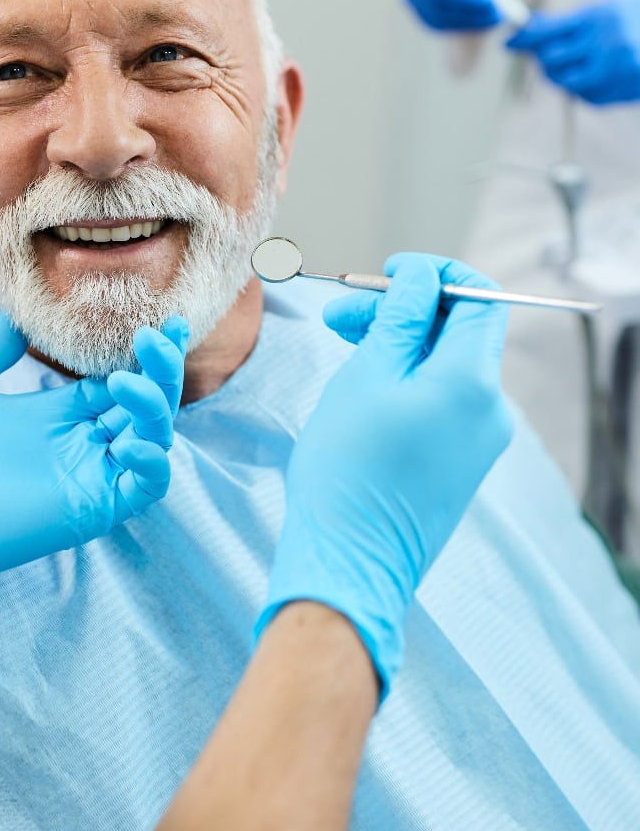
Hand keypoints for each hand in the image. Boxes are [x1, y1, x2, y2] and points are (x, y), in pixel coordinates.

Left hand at [0, 311, 188, 640]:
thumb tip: (21, 313)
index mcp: (54, 414)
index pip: (118, 382)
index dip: (145, 355)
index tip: (162, 322)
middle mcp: (78, 443)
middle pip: (144, 405)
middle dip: (161, 370)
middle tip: (158, 336)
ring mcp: (86, 476)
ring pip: (152, 440)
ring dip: (154, 407)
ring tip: (124, 382)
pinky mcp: (88, 508)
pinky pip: (143, 488)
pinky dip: (152, 463)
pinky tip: (130, 440)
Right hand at [256, 254, 511, 696]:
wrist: (350, 559)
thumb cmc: (348, 468)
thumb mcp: (366, 377)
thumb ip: (400, 319)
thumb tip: (421, 278)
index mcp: (471, 381)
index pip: (478, 298)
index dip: (435, 274)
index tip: (389, 272)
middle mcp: (490, 408)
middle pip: (458, 331)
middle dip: (402, 310)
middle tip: (340, 313)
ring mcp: (480, 438)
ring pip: (445, 365)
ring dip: (399, 343)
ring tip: (341, 343)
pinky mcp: (461, 460)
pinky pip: (443, 399)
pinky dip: (408, 377)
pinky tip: (364, 381)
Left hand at [506, 0, 639, 104]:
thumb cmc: (636, 24)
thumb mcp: (605, 13)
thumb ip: (565, 24)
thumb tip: (524, 29)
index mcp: (599, 18)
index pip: (547, 31)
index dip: (524, 38)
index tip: (508, 43)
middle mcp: (604, 44)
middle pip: (549, 60)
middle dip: (546, 59)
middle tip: (552, 55)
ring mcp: (612, 70)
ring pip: (562, 81)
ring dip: (561, 75)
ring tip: (579, 64)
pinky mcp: (616, 92)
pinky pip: (583, 95)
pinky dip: (584, 87)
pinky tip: (600, 75)